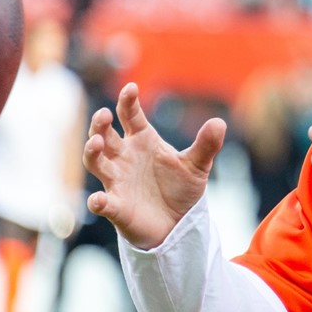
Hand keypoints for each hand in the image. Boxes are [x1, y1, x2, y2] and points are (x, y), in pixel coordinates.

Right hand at [83, 82, 226, 249]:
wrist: (178, 223)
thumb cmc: (181, 188)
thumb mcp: (197, 165)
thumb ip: (206, 145)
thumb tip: (219, 122)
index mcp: (142, 141)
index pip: (130, 115)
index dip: (128, 101)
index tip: (131, 88)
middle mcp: (124, 157)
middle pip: (105, 135)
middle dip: (100, 125)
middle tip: (103, 115)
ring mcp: (117, 181)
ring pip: (96, 163)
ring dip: (92, 152)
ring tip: (96, 142)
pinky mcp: (117, 207)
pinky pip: (103, 203)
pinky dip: (99, 202)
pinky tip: (99, 200)